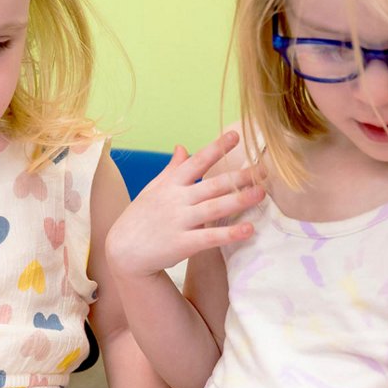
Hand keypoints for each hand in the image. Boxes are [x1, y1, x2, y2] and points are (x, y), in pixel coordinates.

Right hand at [106, 131, 263, 278]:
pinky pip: (209, 237)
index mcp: (171, 185)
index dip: (216, 148)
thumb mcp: (153, 189)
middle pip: (212, 185)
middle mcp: (176, 200)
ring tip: (261, 193)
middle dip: (239, 176)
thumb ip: (171, 169)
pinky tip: (249, 229)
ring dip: (239, 200)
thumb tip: (182, 147)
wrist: (123, 251)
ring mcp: (179, 221)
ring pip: (214, 208)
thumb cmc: (140, 218)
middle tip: (264, 169)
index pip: (196, 162)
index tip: (236, 136)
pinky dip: (229, 233)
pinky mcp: (181, 244)